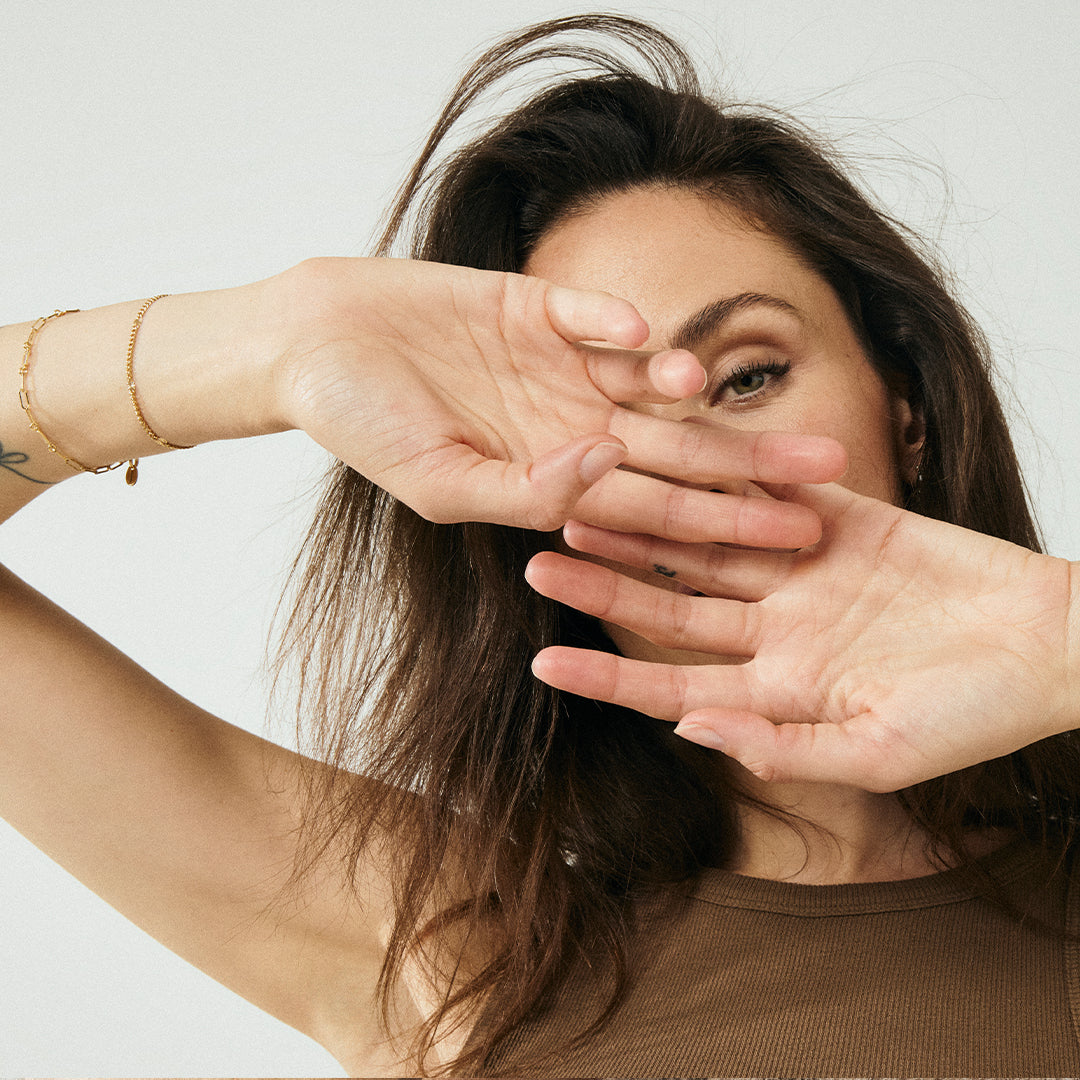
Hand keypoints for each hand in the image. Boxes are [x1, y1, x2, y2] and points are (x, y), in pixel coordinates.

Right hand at [270, 258, 844, 539]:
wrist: (316, 344)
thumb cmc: (363, 425)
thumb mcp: (437, 482)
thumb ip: (523, 491)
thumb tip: (601, 469)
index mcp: (552, 477)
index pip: (652, 507)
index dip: (722, 520)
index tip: (793, 534)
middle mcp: (570, 423)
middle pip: (677, 449)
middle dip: (750, 465)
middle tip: (829, 472)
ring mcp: (559, 364)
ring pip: (653, 381)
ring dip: (705, 395)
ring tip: (750, 404)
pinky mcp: (538, 304)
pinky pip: (591, 313)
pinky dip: (619, 323)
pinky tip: (656, 342)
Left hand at [526, 485, 1078, 791]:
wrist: (1056, 644)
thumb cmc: (978, 714)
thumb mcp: (880, 752)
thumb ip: (783, 747)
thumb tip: (693, 731)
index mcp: (780, 688)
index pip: (671, 683)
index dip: (607, 673)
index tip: (543, 661)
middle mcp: (780, 626)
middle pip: (673, 602)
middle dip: (604, 583)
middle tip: (534, 557)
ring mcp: (808, 569)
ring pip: (707, 540)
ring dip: (646, 521)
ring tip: (580, 497)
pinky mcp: (845, 517)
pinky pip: (774, 487)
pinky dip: (725, 468)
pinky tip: (669, 447)